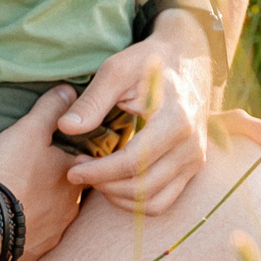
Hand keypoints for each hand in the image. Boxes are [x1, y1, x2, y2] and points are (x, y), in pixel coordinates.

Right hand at [0, 84, 81, 260]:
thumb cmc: (10, 172)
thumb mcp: (29, 131)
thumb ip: (50, 109)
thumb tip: (70, 88)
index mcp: (75, 177)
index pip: (88, 165)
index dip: (76, 158)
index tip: (62, 153)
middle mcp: (72, 208)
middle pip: (72, 193)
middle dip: (58, 186)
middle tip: (37, 176)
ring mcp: (54, 233)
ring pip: (56, 217)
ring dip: (44, 209)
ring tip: (24, 199)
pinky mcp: (35, 253)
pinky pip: (36, 239)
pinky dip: (29, 231)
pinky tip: (15, 224)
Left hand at [60, 21, 216, 215]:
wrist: (188, 59)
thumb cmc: (148, 62)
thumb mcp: (116, 71)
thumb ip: (91, 102)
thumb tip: (65, 128)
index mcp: (175, 122)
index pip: (133, 162)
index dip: (98, 172)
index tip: (71, 169)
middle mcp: (191, 147)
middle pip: (143, 187)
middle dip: (104, 185)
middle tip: (77, 171)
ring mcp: (195, 160)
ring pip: (153, 201)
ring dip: (118, 197)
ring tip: (93, 177)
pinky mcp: (193, 167)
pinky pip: (163, 200)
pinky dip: (136, 202)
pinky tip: (112, 184)